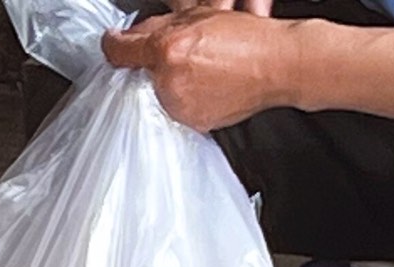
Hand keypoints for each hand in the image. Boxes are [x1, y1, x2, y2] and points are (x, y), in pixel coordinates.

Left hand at [102, 7, 301, 128]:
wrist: (280, 64)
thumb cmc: (250, 39)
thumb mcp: (203, 16)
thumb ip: (162, 25)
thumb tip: (135, 34)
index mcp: (168, 50)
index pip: (120, 51)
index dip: (114, 44)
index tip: (113, 42)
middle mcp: (169, 80)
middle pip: (139, 73)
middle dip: (154, 63)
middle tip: (182, 54)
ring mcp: (179, 105)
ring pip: (156, 92)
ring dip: (170, 82)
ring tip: (202, 70)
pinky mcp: (191, 122)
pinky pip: (175, 110)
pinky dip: (185, 98)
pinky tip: (207, 85)